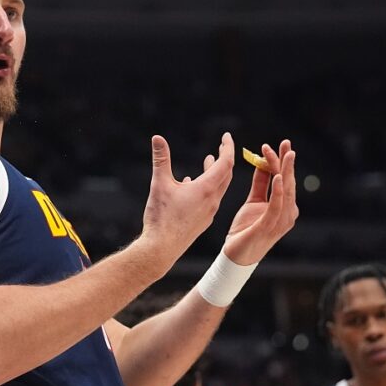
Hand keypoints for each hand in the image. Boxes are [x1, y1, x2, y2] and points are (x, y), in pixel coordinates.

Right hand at [140, 132, 233, 272]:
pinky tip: (190, 185)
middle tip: (222, 146)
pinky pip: (210, 200)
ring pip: (218, 188)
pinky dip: (206, 187)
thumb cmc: (161, 217)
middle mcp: (212, 200)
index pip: (225, 163)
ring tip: (208, 161)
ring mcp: (209, 213)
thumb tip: (157, 138)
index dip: (227, 148)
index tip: (226, 137)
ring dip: (215, 173)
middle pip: (225, 175)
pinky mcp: (202, 222)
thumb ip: (161, 159)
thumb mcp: (159, 184)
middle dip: (224, 158)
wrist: (162, 249)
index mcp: (206, 189)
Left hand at [222, 139, 297, 264]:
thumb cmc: (245, 230)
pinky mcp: (269, 227)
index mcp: (284, 206)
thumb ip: (260, 184)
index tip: (280, 144)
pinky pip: (276, 206)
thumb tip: (262, 162)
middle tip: (286, 143)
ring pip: (286, 192)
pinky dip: (279, 191)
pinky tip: (278, 177)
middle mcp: (287, 213)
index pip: (285, 179)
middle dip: (287, 162)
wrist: (235, 255)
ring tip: (285, 155)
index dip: (282, 161)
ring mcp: (280, 221)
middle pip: (289, 183)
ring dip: (285, 171)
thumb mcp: (253, 202)